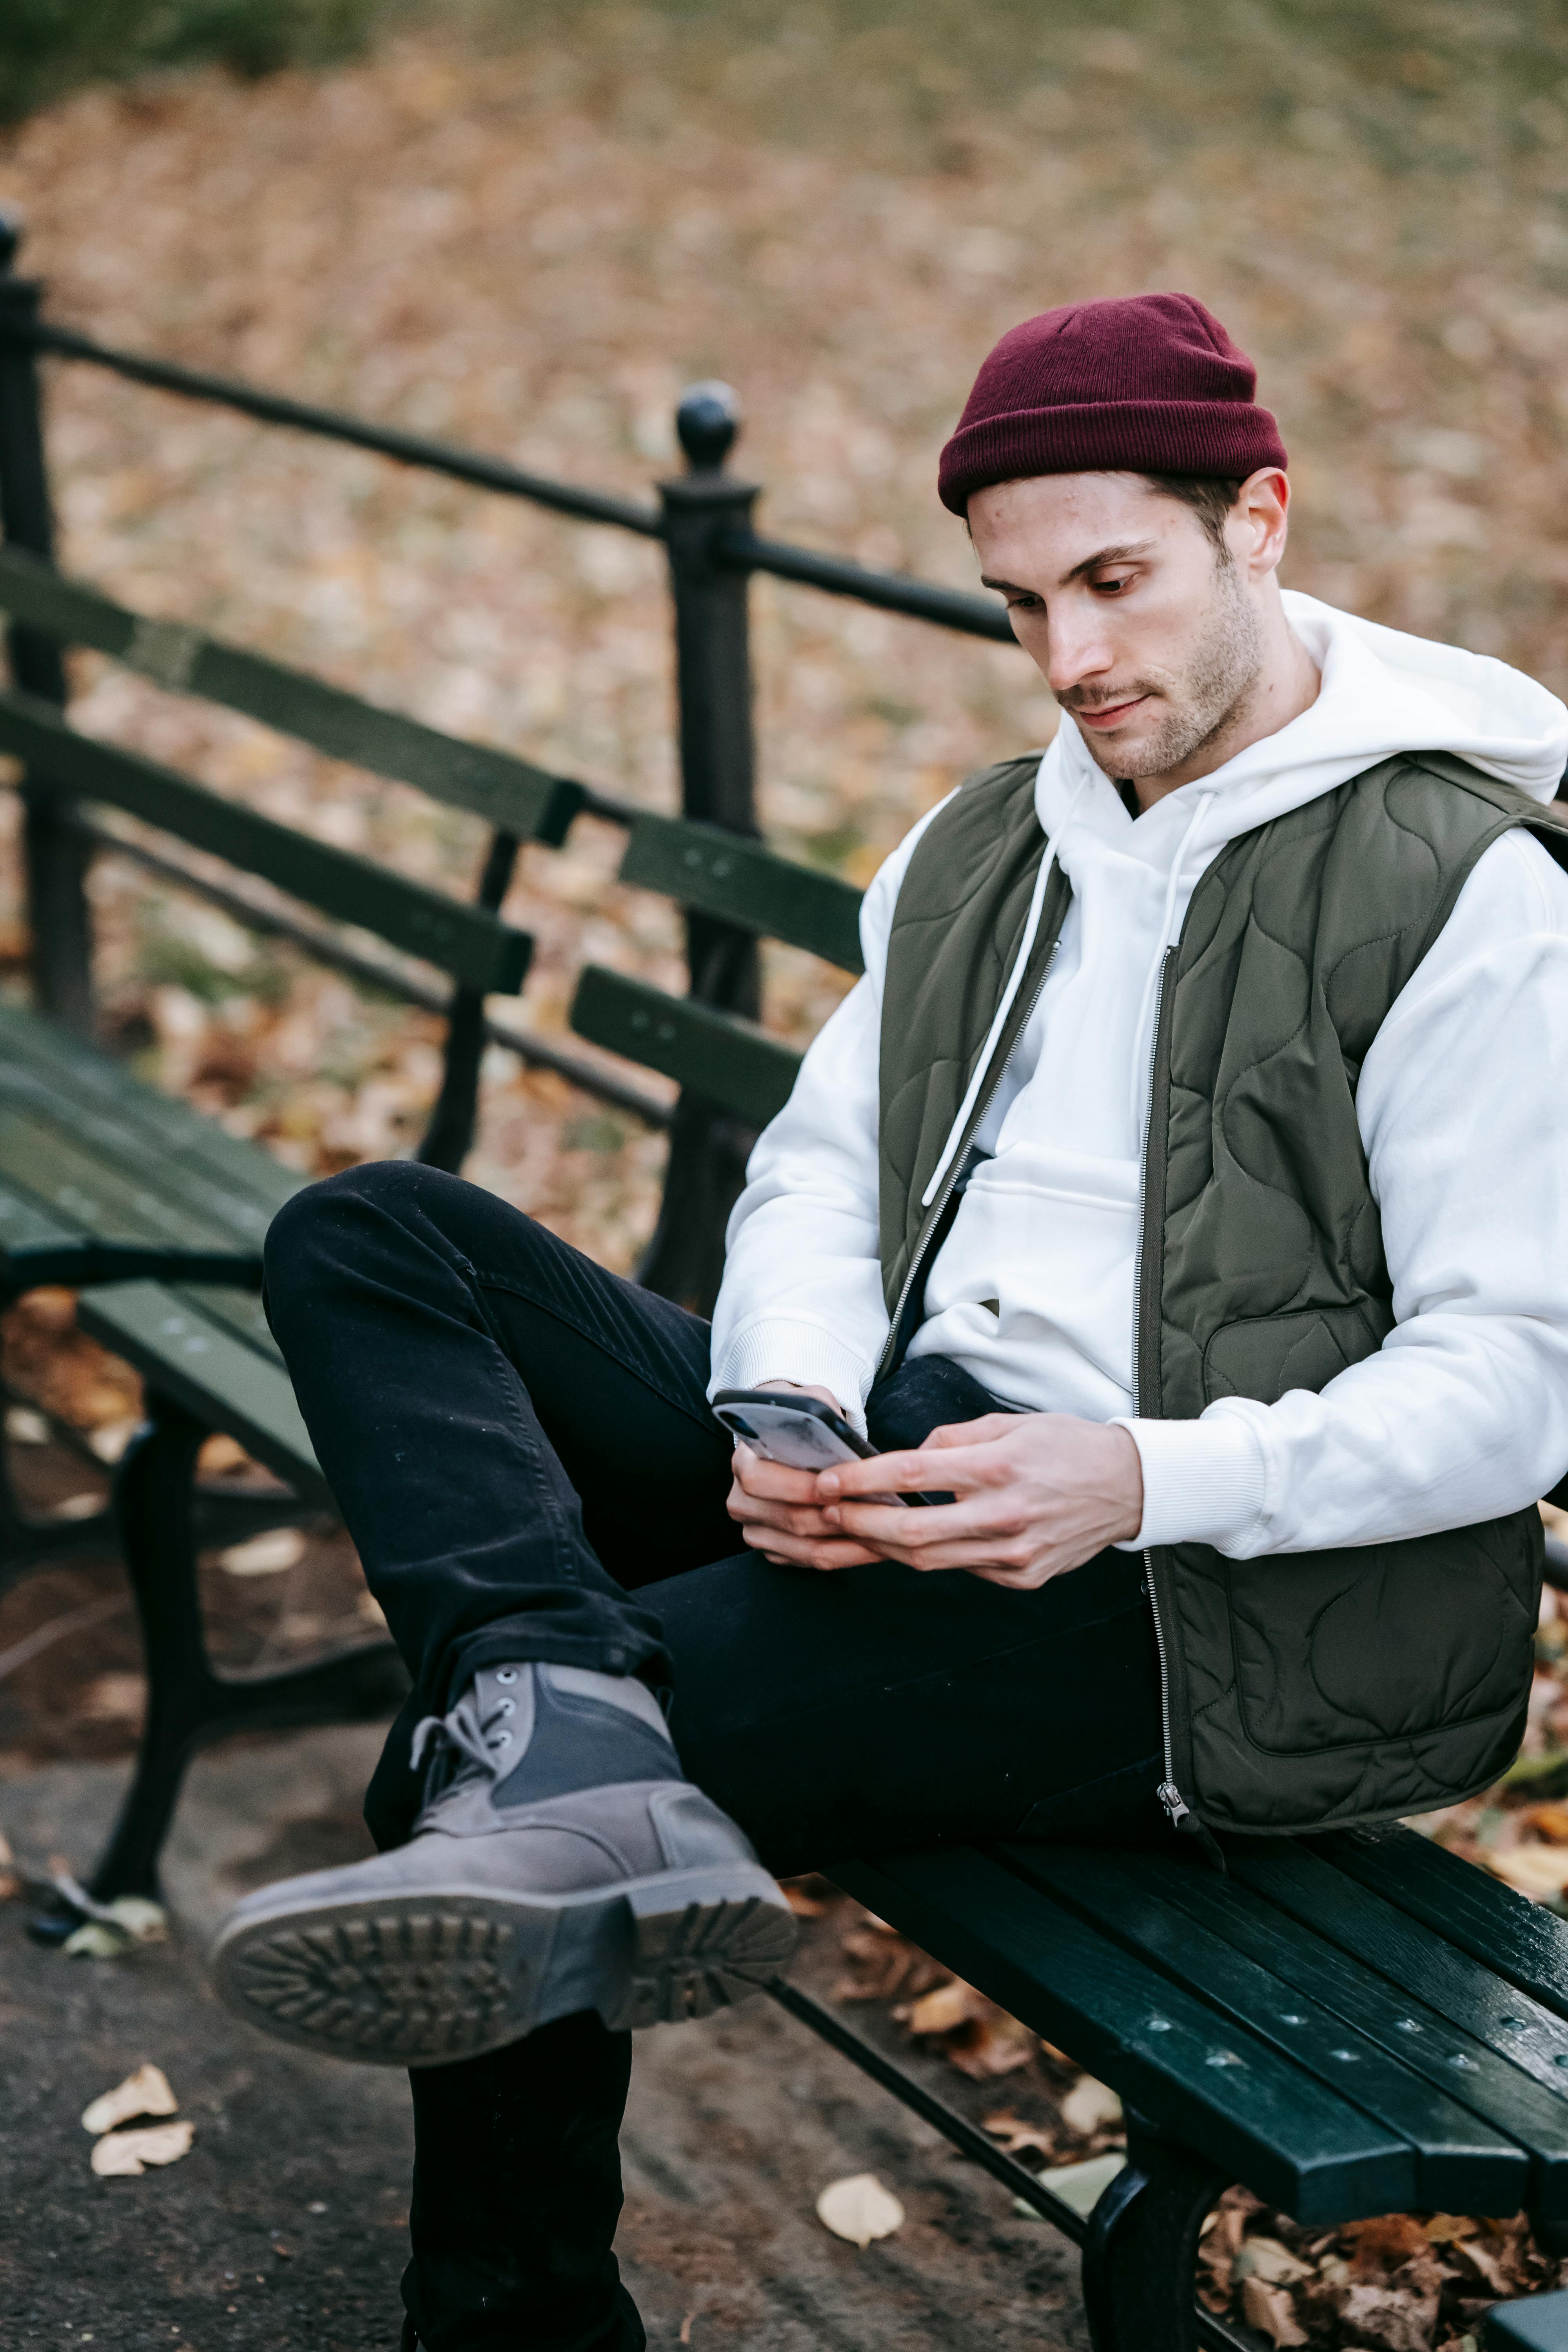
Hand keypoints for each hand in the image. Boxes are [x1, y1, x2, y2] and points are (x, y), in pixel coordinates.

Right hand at [726, 1383, 882, 1570]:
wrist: (788, 1438)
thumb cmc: (803, 1422)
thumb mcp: (811, 1405)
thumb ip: (822, 1417)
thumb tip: (842, 1442)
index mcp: (743, 1462)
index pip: (760, 1479)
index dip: (798, 1487)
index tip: (836, 1488)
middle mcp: (742, 1500)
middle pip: (789, 1520)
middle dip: (835, 1520)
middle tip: (874, 1516)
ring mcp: (755, 1529)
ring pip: (803, 1548)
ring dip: (847, 1544)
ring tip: (884, 1534)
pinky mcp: (773, 1549)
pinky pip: (810, 1562)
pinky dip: (843, 1556)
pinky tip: (872, 1546)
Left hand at [814, 1412, 1143, 1588]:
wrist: (1129, 1486)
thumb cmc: (1068, 1446)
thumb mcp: (1011, 1423)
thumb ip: (954, 1438)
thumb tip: (912, 1454)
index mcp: (997, 1468)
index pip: (912, 1473)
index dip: (862, 1480)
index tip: (828, 1481)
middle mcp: (1004, 1515)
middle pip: (912, 1530)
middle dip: (859, 1522)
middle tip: (826, 1512)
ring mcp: (1014, 1553)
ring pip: (931, 1560)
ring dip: (884, 1546)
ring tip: (854, 1530)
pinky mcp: (1023, 1576)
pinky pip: (964, 1569)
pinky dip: (933, 1557)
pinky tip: (911, 1544)